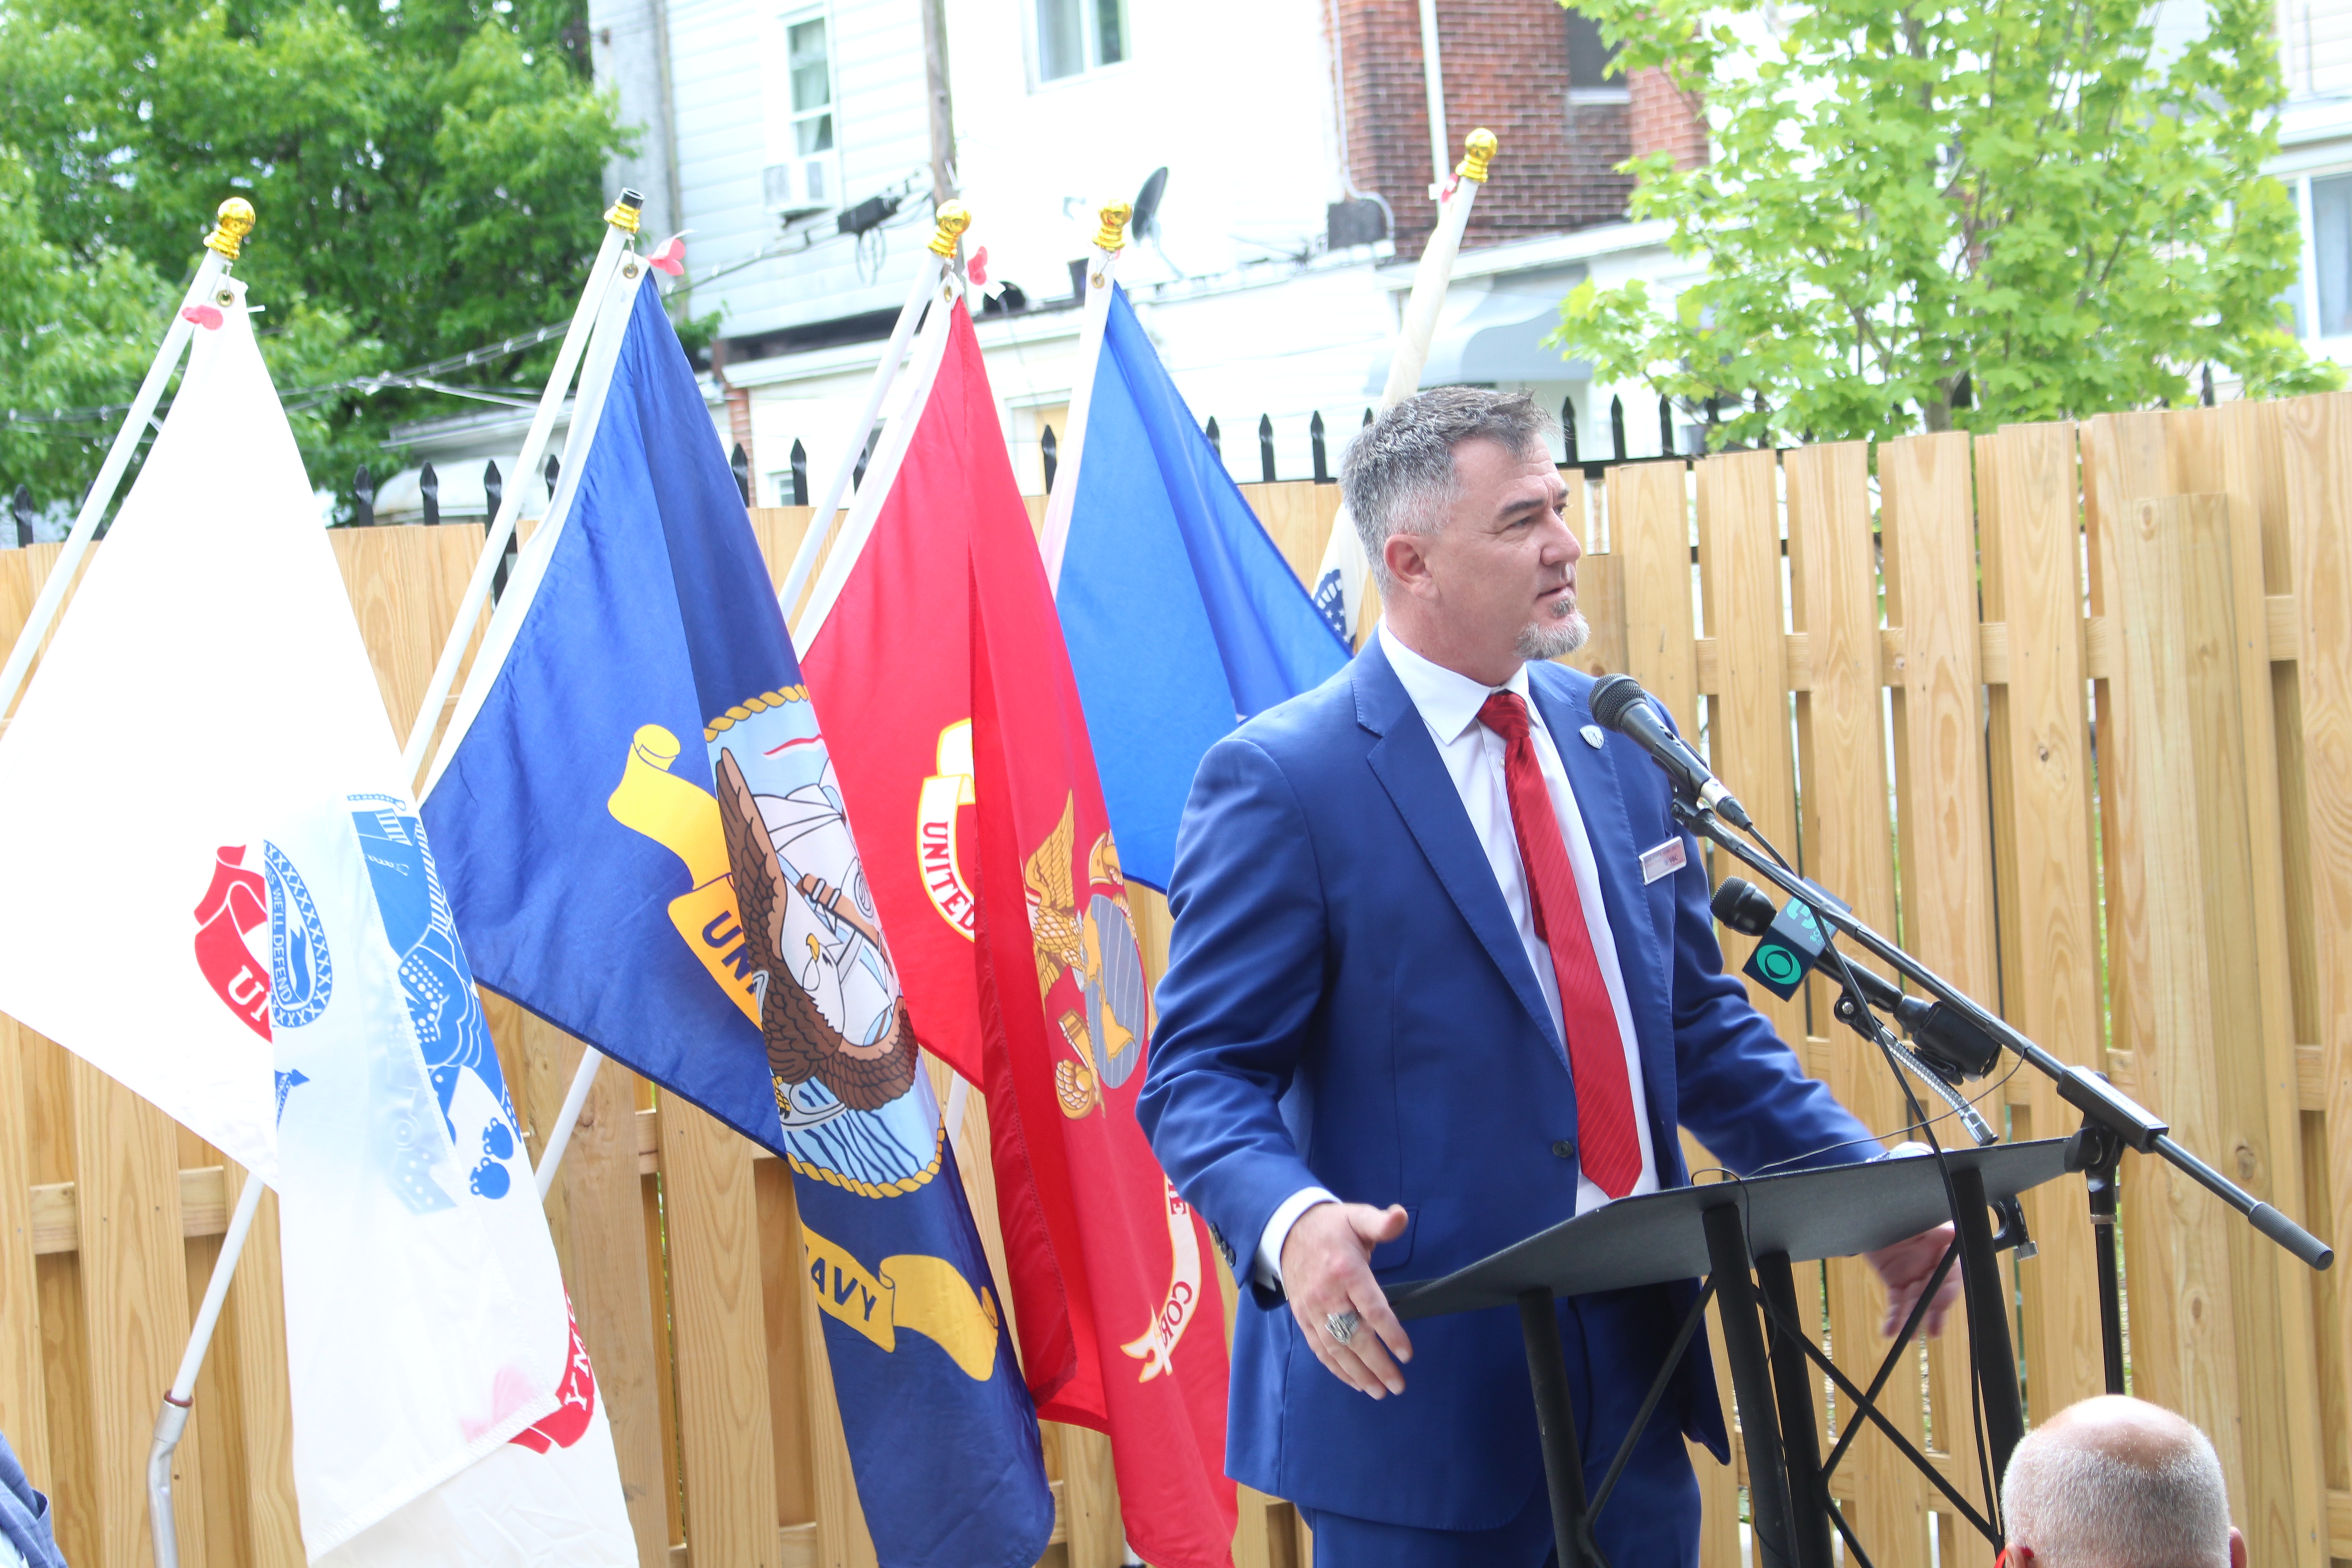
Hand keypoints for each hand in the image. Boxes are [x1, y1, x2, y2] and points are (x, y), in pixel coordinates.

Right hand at [1281, 1201, 1413, 1397]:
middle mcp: (1327, 1294)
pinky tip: (1354, 1382)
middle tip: (1398, 1385)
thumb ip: (1381, 1222)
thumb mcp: (1357, 1217)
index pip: (1371, 1308)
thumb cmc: (1331, 1227)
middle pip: (1354, 1336)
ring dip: (1358, 1373)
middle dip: (1377, 1364)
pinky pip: (1319, 1348)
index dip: (1390, 1333)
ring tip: (1379, 1392)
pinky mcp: (1303, 1317)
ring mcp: (1312, 1309)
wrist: (1287, 1230)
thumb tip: (1400, 1216)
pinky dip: (1336, 1368)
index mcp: (1346, 1270)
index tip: (1407, 1354)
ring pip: (1336, 1348)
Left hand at [1866, 1222, 1962, 1338]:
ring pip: (1915, 1303)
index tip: (1942, 1306)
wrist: (1872, 1214)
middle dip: (1933, 1314)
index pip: (1951, 1278)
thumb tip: (1954, 1232)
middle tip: (1932, 1331)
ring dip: (1912, 1320)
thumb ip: (1937, 1230)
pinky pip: (1896, 1303)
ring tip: (1908, 1336)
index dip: (1947, 1294)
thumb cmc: (1902, 1213)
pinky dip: (1894, 1318)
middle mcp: (1932, 1269)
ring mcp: (1914, 1277)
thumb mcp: (1920, 1222)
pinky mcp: (1896, 1283)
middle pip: (1934, 1295)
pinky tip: (1889, 1331)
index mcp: (1943, 1254)